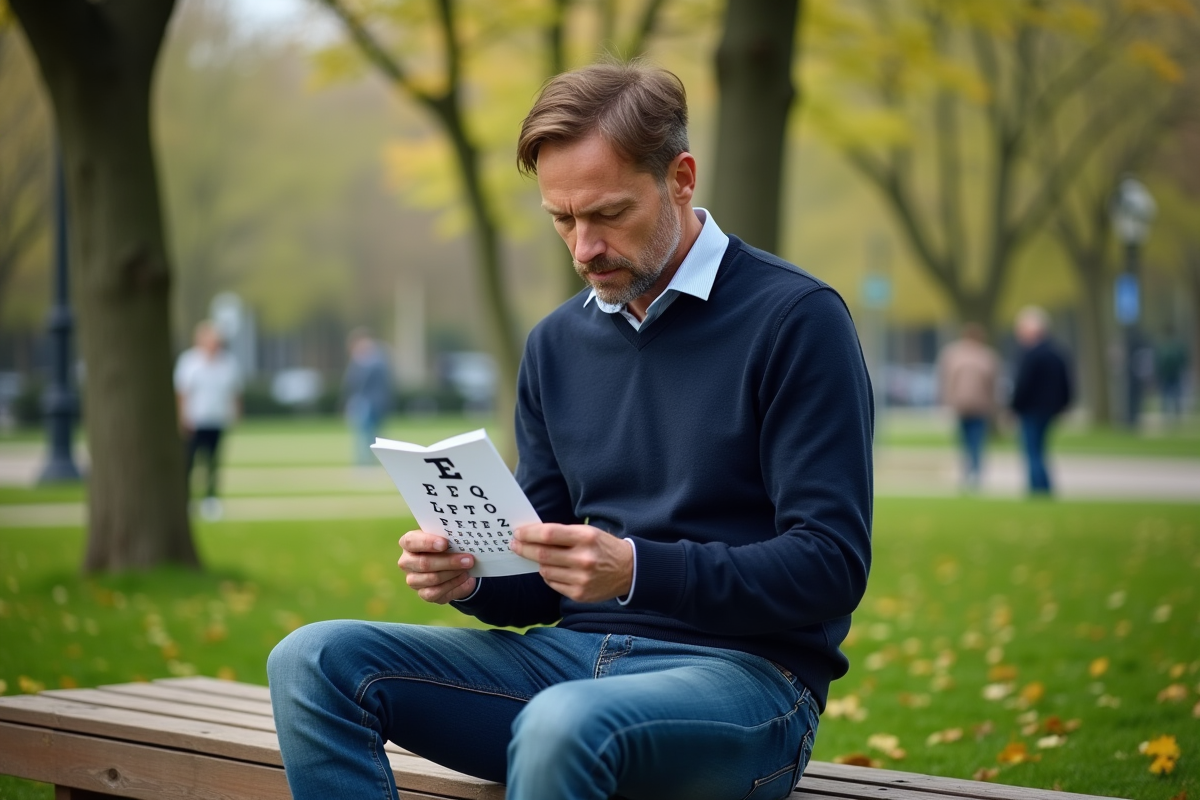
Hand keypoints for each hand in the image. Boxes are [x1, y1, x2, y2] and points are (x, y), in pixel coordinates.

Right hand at [397, 530, 476, 603]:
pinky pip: (436, 592)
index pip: (410, 541)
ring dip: (453, 573)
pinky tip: (464, 577)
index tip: (444, 543)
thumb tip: (462, 540)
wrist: (452, 566)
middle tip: (468, 559)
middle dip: (448, 561)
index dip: (427, 542)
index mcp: (409, 543)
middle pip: (424, 563)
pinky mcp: (423, 593)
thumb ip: (449, 538)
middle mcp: (407, 562)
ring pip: (432, 578)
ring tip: (467, 567)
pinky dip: (453, 584)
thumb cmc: (446, 547)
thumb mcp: (447, 539)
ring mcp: (413, 579)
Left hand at [510, 524, 632, 602]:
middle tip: (515, 545)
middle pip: (542, 554)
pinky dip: (549, 575)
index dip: (529, 533)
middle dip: (524, 548)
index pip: (548, 534)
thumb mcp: (588, 532)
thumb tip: (532, 534)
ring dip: (538, 563)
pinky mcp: (579, 594)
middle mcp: (583, 559)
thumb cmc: (603, 547)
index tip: (517, 533)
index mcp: (586, 538)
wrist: (629, 570)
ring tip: (538, 557)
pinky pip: (553, 584)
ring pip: (545, 571)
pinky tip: (554, 570)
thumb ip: (563, 533)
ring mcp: (581, 579)